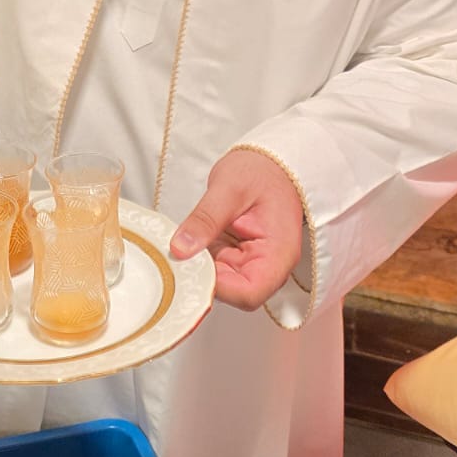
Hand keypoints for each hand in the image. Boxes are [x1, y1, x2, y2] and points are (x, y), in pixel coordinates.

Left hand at [169, 149, 304, 309]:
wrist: (271, 164)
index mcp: (278, 253)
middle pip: (234, 293)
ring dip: (199, 268)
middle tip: (178, 256)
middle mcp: (268, 264)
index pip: (250, 292)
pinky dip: (200, 258)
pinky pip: (216, 267)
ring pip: (221, 283)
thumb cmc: (261, 172)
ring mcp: (252, 262)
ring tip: (182, 245)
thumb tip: (180, 249)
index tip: (194, 266)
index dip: (219, 287)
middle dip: (204, 278)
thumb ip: (205, 219)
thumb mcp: (228, 188)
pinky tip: (188, 242)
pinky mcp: (238, 256)